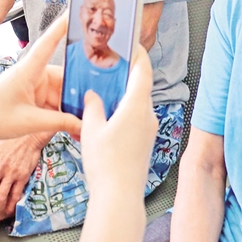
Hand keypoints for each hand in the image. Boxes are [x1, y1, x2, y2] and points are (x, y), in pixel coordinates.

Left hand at [0, 15, 81, 140]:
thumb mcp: (29, 122)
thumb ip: (60, 122)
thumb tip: (83, 123)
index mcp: (29, 70)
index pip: (50, 42)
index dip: (63, 26)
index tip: (75, 11)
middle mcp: (32, 73)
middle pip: (64, 76)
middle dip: (79, 90)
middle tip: (98, 101)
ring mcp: (32, 84)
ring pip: (60, 91)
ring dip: (70, 104)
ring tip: (85, 118)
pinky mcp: (31, 95)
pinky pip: (52, 100)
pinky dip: (62, 111)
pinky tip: (72, 122)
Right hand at [80, 40, 157, 202]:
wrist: (119, 198)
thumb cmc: (106, 163)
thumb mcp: (92, 129)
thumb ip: (92, 107)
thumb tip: (92, 96)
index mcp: (137, 106)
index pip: (143, 70)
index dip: (138, 54)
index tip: (130, 43)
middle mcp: (148, 115)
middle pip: (140, 86)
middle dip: (126, 75)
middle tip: (110, 66)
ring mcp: (149, 130)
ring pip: (137, 104)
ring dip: (123, 95)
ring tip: (104, 92)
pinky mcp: (145, 143)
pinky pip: (136, 119)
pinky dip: (124, 112)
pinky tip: (108, 117)